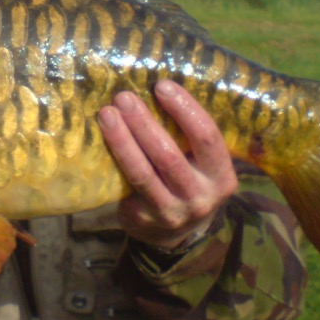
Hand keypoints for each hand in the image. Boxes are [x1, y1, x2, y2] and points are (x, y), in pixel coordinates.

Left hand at [98, 80, 237, 251]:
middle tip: (123, 97)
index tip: (161, 85)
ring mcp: (171, 211)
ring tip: (106, 114)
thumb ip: (188, 136)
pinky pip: (125, 185)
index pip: (206, 137)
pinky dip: (112, 160)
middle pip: (169, 155)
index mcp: (221, 176)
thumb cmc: (188, 180)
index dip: (184, 109)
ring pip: (142, 173)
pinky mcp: (143, 219)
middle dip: (143, 123)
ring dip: (122, 140)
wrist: (176, 234)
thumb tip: (157, 87)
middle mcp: (200, 197)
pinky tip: (97, 140)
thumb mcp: (201, 164)